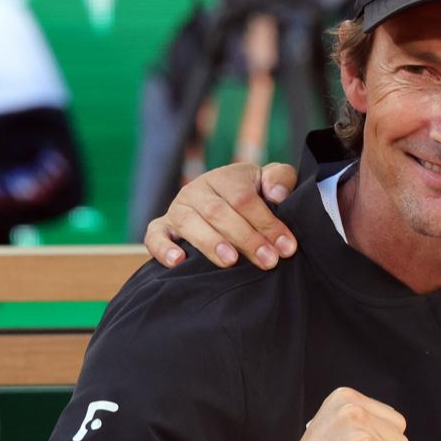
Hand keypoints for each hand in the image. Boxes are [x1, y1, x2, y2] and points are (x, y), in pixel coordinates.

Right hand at [144, 162, 301, 269]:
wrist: (222, 202)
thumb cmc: (252, 195)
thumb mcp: (269, 182)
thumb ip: (280, 179)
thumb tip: (277, 195)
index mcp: (225, 178)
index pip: (244, 199)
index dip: (266, 223)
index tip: (286, 247)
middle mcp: (197, 190)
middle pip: (218, 212)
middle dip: (246, 238)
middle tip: (267, 261)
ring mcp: (177, 209)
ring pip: (189, 223)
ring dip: (209, 242)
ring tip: (230, 261)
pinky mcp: (161, 227)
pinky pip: (154, 236)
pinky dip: (163, 248)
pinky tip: (178, 262)